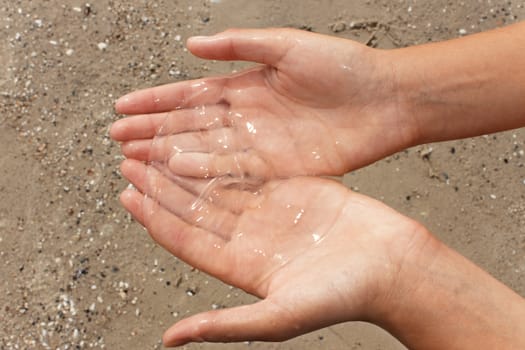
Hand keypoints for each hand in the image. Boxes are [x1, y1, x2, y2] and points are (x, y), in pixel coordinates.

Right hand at [111, 28, 416, 177]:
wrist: (386, 100)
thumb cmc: (343, 68)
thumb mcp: (288, 45)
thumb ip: (241, 45)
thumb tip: (193, 46)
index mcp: (247, 85)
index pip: (191, 95)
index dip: (156, 101)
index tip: (123, 106)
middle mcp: (248, 118)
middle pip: (191, 127)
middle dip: (153, 132)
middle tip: (118, 139)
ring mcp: (261, 145)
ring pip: (206, 152)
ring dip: (170, 156)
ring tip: (135, 160)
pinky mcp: (279, 169)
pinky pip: (235, 174)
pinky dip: (205, 176)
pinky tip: (177, 176)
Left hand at [118, 158, 428, 346]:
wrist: (394, 266)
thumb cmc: (343, 296)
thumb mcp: (279, 317)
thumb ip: (223, 326)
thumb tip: (169, 341)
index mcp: (241, 267)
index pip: (186, 240)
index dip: (155, 218)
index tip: (128, 194)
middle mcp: (250, 238)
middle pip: (196, 209)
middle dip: (162, 186)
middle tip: (131, 162)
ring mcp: (271, 212)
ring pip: (219, 185)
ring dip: (188, 167)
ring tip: (159, 146)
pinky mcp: (292, 189)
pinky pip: (251, 169)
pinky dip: (226, 155)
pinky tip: (205, 140)